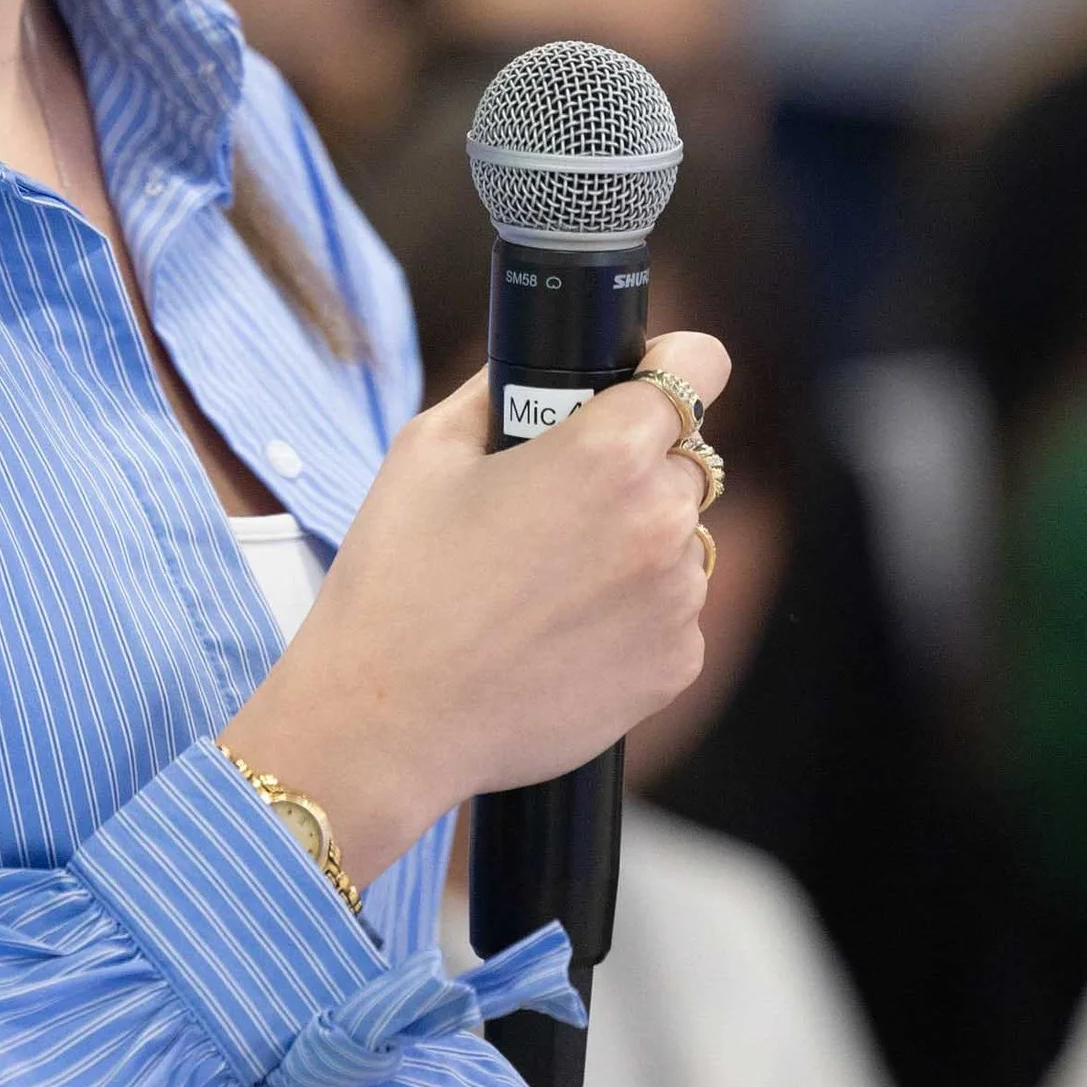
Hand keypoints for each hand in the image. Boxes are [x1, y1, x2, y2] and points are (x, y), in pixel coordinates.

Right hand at [221, 334, 727, 888]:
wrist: (388, 721)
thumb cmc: (397, 580)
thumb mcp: (424, 450)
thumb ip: (496, 393)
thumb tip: (534, 375)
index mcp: (607, 453)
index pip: (698, 367)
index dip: (671, 366)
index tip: (641, 386)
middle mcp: (661, 521)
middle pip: (684, 461)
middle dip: (636, 467)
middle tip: (558, 501)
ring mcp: (676, 600)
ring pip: (681, 539)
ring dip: (637, 542)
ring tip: (549, 580)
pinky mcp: (675, 666)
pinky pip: (671, 612)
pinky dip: (632, 613)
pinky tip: (561, 631)